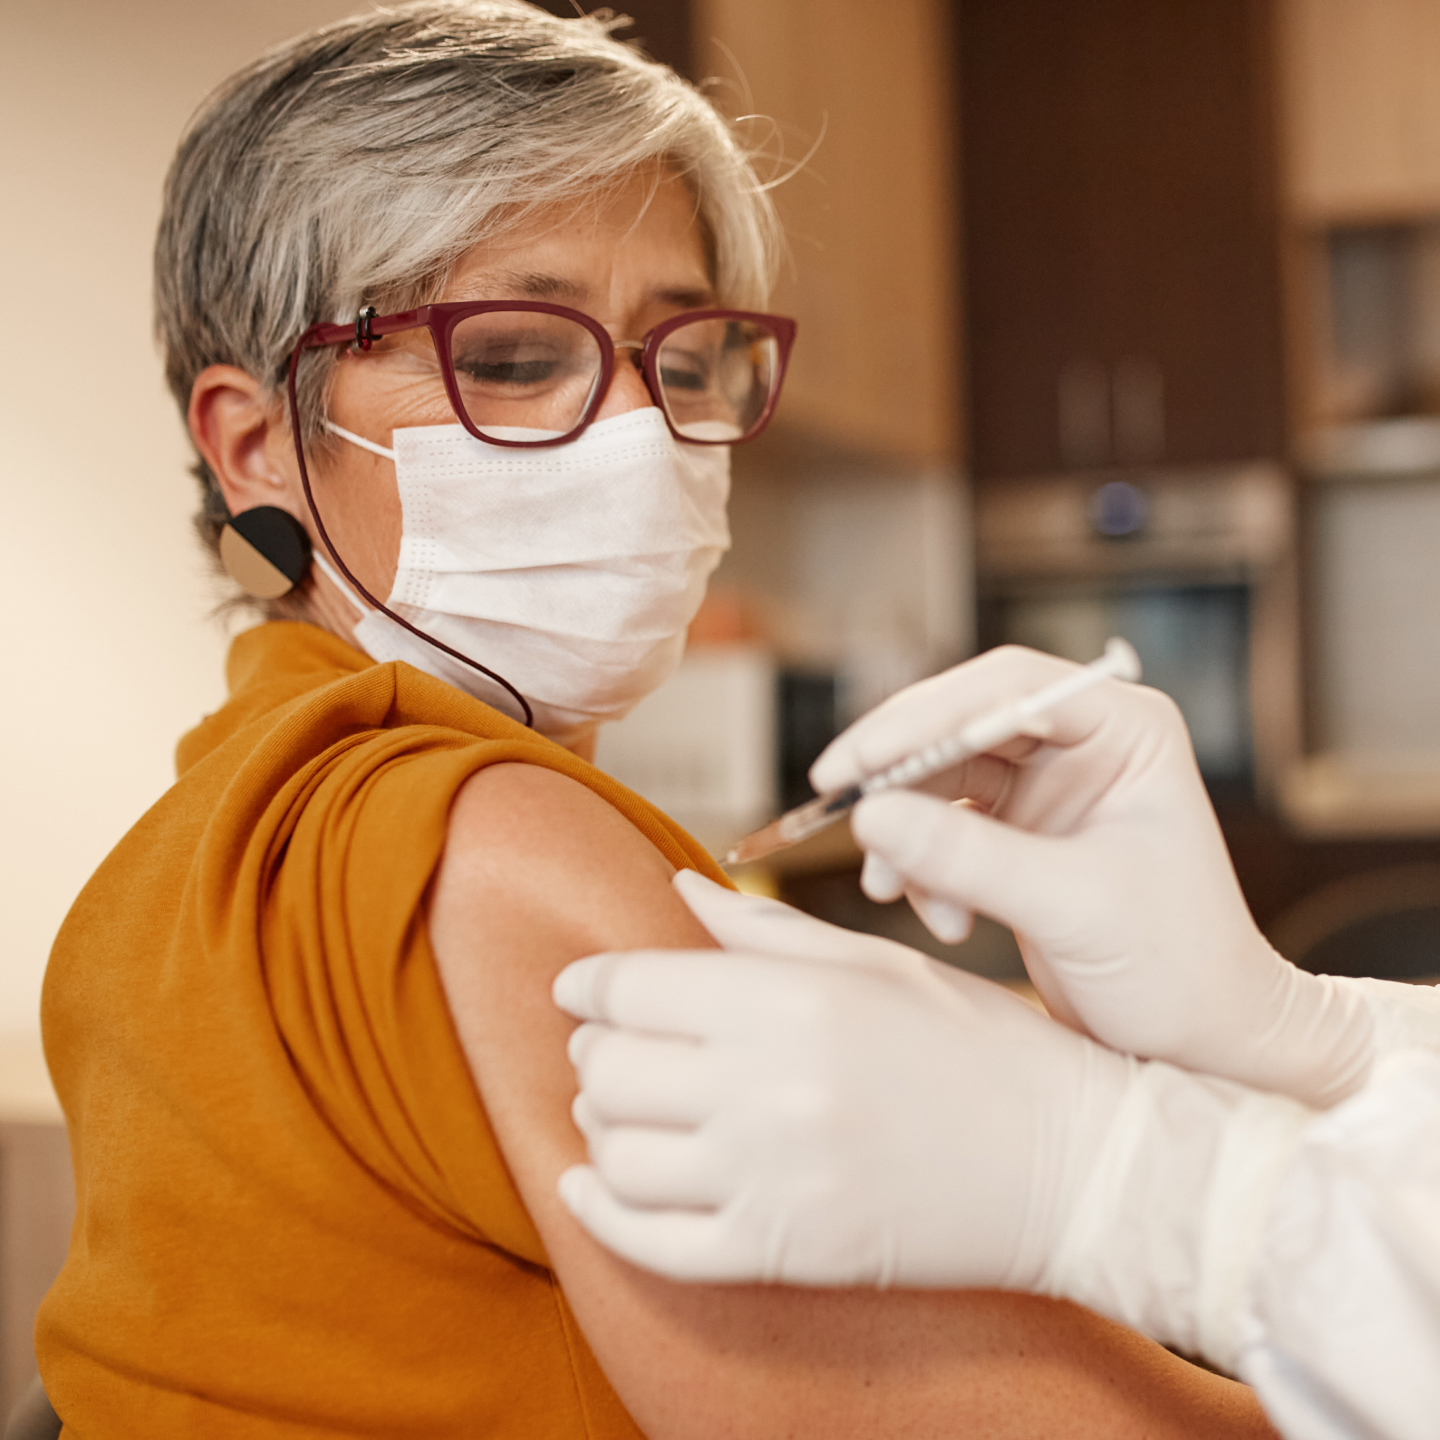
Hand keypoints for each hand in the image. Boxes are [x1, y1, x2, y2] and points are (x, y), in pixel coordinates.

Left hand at [553, 872, 1128, 1287]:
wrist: (1072, 1166)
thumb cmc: (981, 1047)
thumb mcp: (879, 964)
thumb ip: (763, 930)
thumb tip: (680, 888)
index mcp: (792, 1001)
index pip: (632, 989)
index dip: (588, 985)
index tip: (579, 989)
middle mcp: (770, 1088)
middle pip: (608, 1069)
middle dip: (593, 1052)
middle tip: (611, 1045)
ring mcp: (771, 1180)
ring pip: (617, 1155)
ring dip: (598, 1125)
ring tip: (622, 1107)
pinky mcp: (781, 1253)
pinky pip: (649, 1243)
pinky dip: (598, 1214)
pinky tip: (588, 1185)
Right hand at [811, 645, 1373, 1107]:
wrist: (1201, 1043)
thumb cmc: (1175, 968)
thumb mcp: (1069, 906)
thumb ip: (967, 856)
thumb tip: (869, 815)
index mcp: (1124, 729)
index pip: (1008, 689)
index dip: (923, 717)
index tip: (859, 762)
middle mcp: (1082, 744)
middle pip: (959, 723)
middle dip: (896, 770)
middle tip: (833, 801)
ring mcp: (1047, 788)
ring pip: (938, 776)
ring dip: (907, 832)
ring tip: (894, 891)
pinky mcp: (1017, 834)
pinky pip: (940, 825)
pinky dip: (924, 868)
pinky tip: (944, 920)